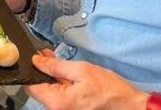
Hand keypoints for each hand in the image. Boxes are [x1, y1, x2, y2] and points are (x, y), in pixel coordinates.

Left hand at [26, 51, 148, 109]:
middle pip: (40, 89)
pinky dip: (60, 84)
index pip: (31, 86)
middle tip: (46, 55)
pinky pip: (59, 96)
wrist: (129, 107)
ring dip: (51, 76)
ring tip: (55, 60)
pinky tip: (64, 73)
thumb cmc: (109, 91)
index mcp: (57, 102)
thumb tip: (36, 61)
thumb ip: (56, 66)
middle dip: (42, 71)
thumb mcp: (82, 70)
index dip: (32, 70)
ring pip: (49, 92)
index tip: (35, 57)